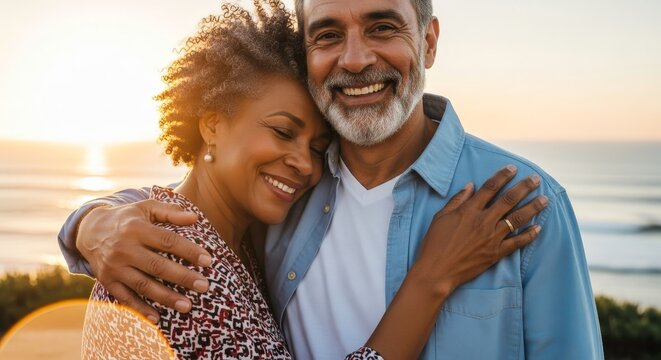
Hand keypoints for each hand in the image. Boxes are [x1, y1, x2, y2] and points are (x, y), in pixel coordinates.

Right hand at [77, 199, 211, 322]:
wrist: (90, 230)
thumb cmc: (127, 218)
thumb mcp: (146, 208)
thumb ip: (170, 212)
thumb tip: (195, 217)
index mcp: (136, 229)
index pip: (167, 241)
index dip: (189, 251)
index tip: (208, 261)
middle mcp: (124, 249)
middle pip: (157, 266)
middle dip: (183, 277)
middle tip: (204, 286)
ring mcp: (114, 267)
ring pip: (143, 285)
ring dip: (166, 297)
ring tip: (188, 306)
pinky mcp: (107, 281)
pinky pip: (125, 298)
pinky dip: (140, 310)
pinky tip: (157, 319)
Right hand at [412, 165, 547, 297]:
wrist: (437, 270)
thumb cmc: (435, 243)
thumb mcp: (440, 217)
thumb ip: (457, 200)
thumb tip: (471, 185)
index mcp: (469, 210)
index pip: (490, 188)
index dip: (503, 176)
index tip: (513, 168)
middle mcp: (484, 221)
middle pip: (509, 199)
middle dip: (525, 187)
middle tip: (536, 179)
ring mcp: (492, 237)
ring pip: (517, 218)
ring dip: (533, 207)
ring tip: (545, 199)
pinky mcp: (496, 253)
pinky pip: (517, 242)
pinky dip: (529, 235)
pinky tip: (539, 228)